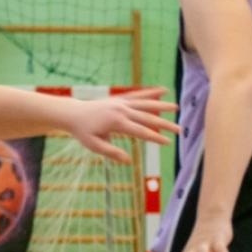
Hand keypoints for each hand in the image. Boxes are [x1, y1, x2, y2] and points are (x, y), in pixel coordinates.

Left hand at [65, 89, 179, 162]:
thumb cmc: (83, 132)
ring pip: (145, 104)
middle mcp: (121, 110)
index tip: (168, 143)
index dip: (155, 138)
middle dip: (165, 124)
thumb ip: (111, 152)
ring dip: (162, 105)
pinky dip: (151, 93)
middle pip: (147, 118)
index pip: (140, 131)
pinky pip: (138, 95)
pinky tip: (163, 90)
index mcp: (116, 122)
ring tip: (177, 108)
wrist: (72, 113)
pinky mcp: (120, 99)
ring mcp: (121, 103)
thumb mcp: (94, 145)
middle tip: (179, 130)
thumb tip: (128, 160)